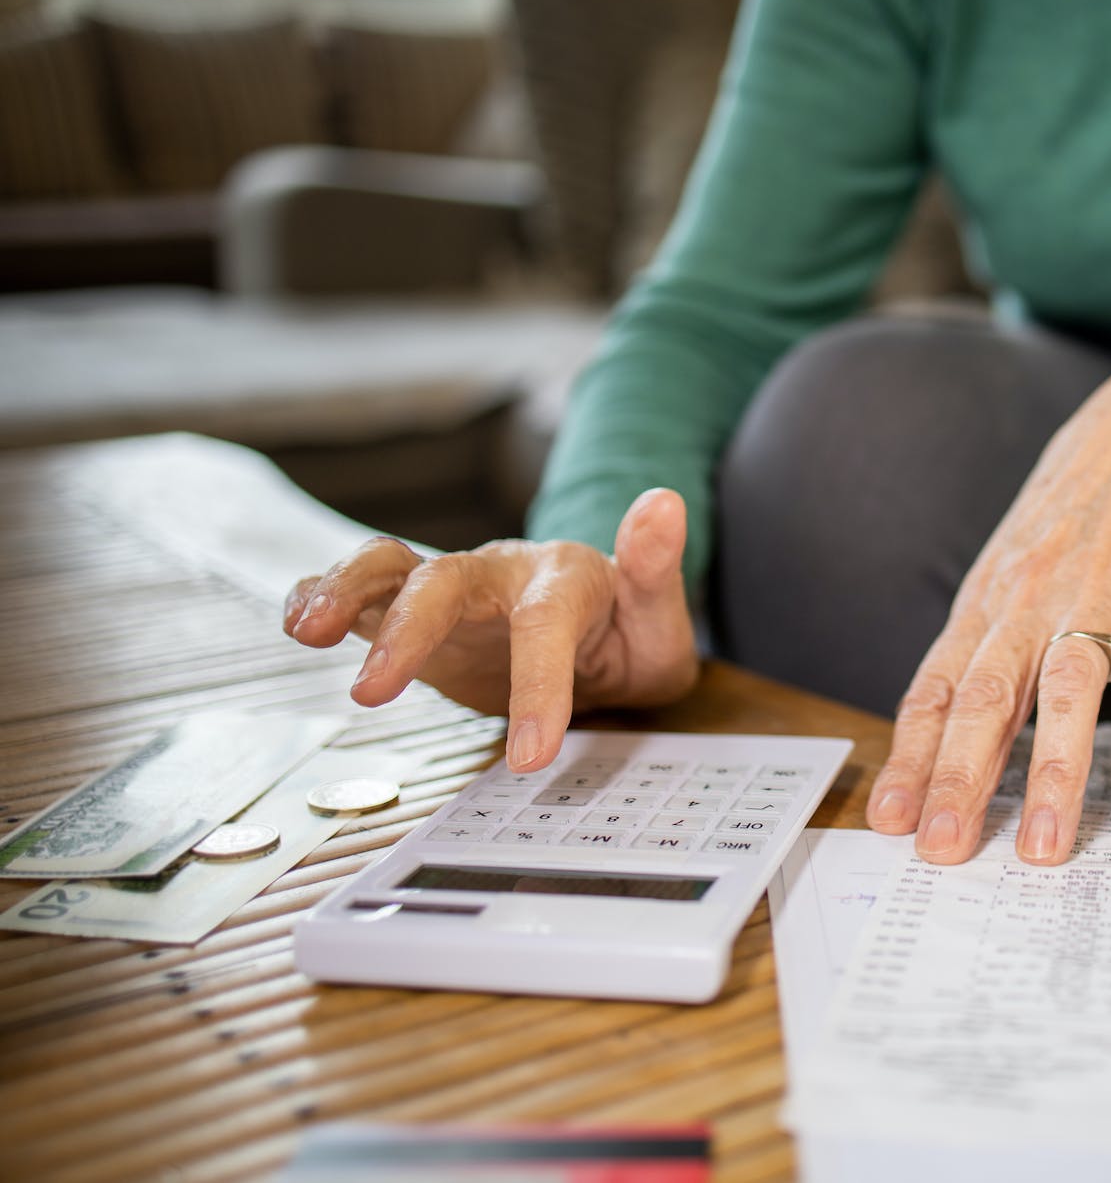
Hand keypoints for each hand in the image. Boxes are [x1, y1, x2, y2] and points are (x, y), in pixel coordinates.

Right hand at [283, 488, 699, 769]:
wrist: (600, 636)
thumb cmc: (628, 633)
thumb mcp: (661, 617)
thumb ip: (656, 568)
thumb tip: (664, 503)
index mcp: (565, 579)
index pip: (544, 626)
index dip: (536, 686)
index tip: (530, 755)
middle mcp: (499, 573)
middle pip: (444, 582)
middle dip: (407, 630)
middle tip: (371, 695)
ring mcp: (453, 589)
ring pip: (389, 569)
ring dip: (344, 592)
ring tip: (309, 631)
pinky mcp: (414, 613)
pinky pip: (364, 592)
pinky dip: (323, 595)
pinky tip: (298, 620)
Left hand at [864, 342, 1110, 864]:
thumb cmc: (1078, 510)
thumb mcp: (1013, 565)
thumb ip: (988, 642)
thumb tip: (951, 729)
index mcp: (986, 601)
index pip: (935, 688)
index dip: (911, 756)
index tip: (889, 819)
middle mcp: (1030, 604)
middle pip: (984, 698)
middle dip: (958, 778)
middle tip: (941, 849)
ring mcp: (1099, 603)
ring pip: (1066, 696)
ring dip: (1051, 776)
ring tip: (1040, 849)